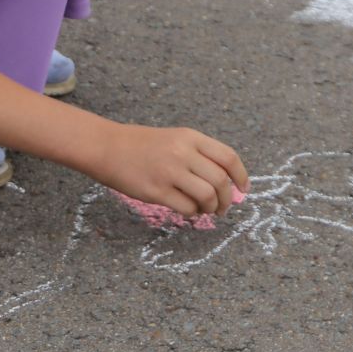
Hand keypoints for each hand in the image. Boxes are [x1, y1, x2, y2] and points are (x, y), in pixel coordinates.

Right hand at [92, 123, 248, 216]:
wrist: (108, 147)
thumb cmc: (143, 145)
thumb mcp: (175, 139)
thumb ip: (200, 156)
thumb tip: (227, 183)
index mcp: (190, 137)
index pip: (228, 157)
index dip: (241, 176)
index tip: (244, 189)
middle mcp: (183, 153)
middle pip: (220, 181)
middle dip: (227, 199)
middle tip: (223, 207)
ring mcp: (169, 172)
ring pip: (207, 197)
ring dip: (212, 208)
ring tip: (207, 211)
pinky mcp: (156, 191)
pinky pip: (187, 208)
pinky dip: (193, 214)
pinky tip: (189, 211)